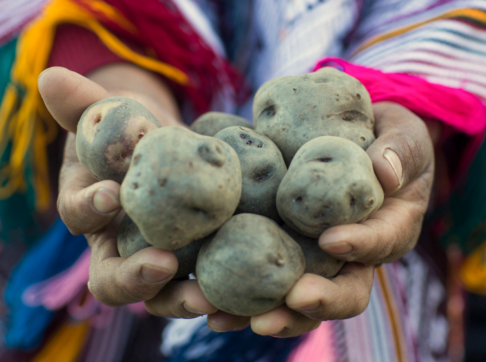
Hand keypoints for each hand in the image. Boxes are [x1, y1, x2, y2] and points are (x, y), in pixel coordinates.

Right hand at [39, 66, 216, 316]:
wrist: (167, 145)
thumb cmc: (132, 130)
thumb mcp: (110, 115)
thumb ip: (84, 103)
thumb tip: (50, 78)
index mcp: (91, 212)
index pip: (79, 218)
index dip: (89, 210)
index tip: (112, 196)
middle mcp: (119, 245)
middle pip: (116, 280)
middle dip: (136, 278)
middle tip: (165, 266)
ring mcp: (159, 257)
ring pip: (162, 295)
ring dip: (184, 300)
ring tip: (212, 300)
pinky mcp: (198, 259)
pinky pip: (206, 283)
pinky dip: (223, 292)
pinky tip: (247, 292)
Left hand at [205, 101, 433, 336]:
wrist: (357, 144)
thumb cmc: (386, 142)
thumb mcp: (403, 137)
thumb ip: (399, 150)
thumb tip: (384, 171)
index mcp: (388, 229)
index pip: (379, 242)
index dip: (359, 244)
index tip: (331, 239)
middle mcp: (354, 255)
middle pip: (343, 291)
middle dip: (318, 300)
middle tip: (294, 298)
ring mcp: (318, 258)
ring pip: (299, 298)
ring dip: (271, 313)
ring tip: (230, 319)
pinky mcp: (287, 250)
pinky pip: (267, 280)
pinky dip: (240, 300)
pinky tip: (209, 308)